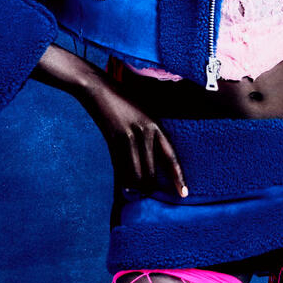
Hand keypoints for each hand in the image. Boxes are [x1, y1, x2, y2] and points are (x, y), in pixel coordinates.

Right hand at [84, 83, 187, 197]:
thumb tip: (156, 159)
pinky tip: (124, 187)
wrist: (98, 88)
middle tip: (148, 193)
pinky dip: (123, 180)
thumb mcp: (144, 113)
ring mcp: (127, 137)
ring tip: (137, 192)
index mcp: (156, 126)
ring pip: (135, 174)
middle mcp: (144, 132)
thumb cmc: (122, 100)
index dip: (178, 177)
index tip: (184, 194)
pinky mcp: (111, 140)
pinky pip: (119, 168)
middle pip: (151, 172)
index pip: (170, 157)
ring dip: (136, 187)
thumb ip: (152, 133)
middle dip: (150, 187)